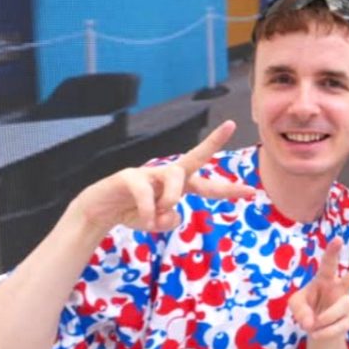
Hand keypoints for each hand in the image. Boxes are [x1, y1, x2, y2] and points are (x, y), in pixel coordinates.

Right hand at [71, 120, 254, 232]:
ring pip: (175, 175)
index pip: (207, 185)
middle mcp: (166, 175)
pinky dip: (148, 209)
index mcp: (178, 186)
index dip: (228, 190)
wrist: (97, 212)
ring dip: (172, 198)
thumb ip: (170, 221)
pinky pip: (145, 191)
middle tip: (230, 125)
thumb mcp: (157, 223)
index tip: (251, 190)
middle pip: (194, 156)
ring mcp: (147, 173)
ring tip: (159, 216)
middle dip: (213, 142)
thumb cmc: (133, 213)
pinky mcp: (128, 176)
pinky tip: (145, 219)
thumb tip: (172, 212)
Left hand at [290, 238, 348, 340]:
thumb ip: (299, 310)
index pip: (329, 263)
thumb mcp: (295, 306)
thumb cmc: (305, 309)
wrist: (315, 330)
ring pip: (345, 304)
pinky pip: (342, 325)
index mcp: (325, 278)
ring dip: (327, 316)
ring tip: (312, 326)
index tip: (338, 239)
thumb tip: (310, 322)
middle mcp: (339, 287)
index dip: (332, 252)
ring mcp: (346, 303)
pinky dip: (326, 331)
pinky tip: (316, 333)